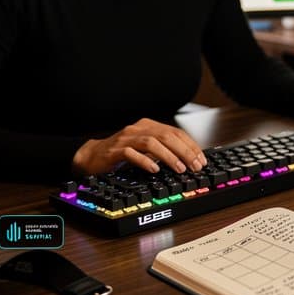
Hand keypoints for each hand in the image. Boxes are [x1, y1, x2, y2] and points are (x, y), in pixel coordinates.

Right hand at [72, 118, 206, 176]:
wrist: (92, 156)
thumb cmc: (121, 153)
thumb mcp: (145, 148)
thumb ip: (163, 149)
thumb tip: (188, 159)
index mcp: (148, 125)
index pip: (175, 132)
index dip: (190, 145)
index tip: (201, 159)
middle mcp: (138, 129)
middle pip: (166, 135)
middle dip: (184, 151)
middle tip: (194, 166)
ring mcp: (126, 139)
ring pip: (151, 143)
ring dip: (168, 156)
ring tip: (179, 168)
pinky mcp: (115, 151)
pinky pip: (131, 154)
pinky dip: (145, 161)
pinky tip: (154, 169)